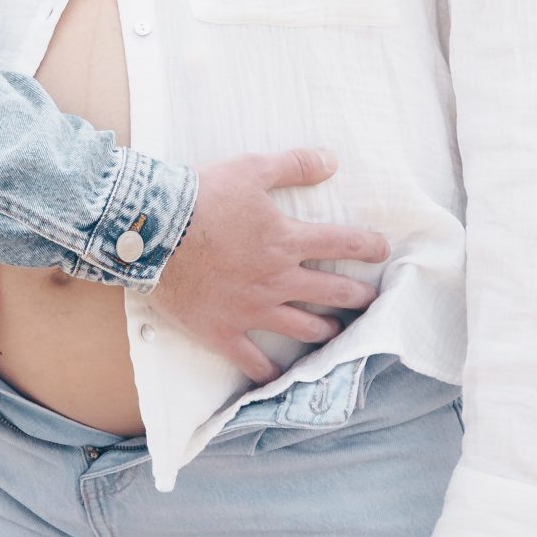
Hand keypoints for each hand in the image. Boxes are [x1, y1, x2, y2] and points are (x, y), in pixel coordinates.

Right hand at [150, 147, 388, 383]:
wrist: (154, 232)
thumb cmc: (201, 197)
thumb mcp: (250, 168)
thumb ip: (293, 164)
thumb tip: (332, 160)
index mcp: (286, 240)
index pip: (341, 243)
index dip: (367, 246)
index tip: (382, 250)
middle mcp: (278, 279)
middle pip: (331, 291)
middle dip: (357, 295)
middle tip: (371, 299)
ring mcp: (253, 310)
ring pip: (303, 328)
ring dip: (325, 330)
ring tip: (336, 332)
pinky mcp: (224, 331)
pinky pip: (253, 361)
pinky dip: (270, 373)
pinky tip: (280, 377)